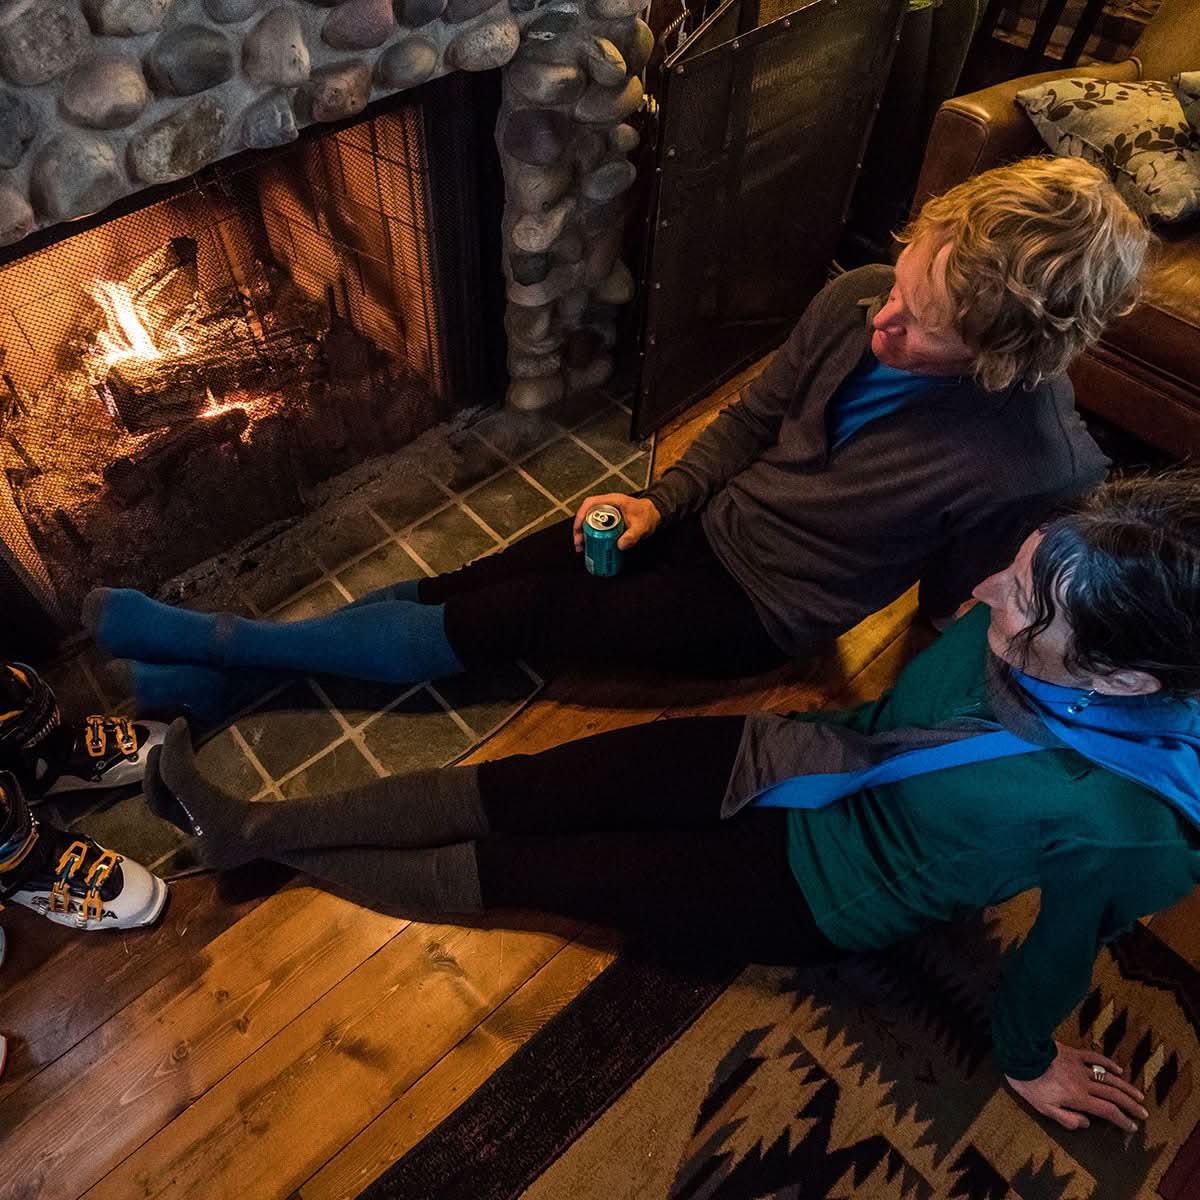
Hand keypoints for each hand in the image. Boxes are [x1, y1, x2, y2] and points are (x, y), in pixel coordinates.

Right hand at [572, 495, 661, 552]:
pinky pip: (595, 527)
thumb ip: (632, 536)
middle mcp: (607, 505)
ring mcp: (606, 513)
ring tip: (581, 547)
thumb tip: (620, 545)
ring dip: (583, 534)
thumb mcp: (642, 526)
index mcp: (613, 501)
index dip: (581, 514)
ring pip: (589, 521)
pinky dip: (590, 536)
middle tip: (578, 543)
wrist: (652, 516)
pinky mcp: (608, 521)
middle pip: (586, 514)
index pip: (591, 503)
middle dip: (579, 529)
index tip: (578, 528)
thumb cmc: (647, 516)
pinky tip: (590, 546)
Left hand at [1006, 1042, 1147, 1131]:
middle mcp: (1083, 1082)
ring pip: (1108, 1077)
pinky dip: (1108, 1063)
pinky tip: (1118, 1068)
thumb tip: (1087, 1123)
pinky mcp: (1073, 1052)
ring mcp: (1079, 1065)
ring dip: (1125, 1086)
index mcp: (1078, 1097)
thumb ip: (1067, 1118)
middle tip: (1144, 1113)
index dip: (1122, 1120)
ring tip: (1139, 1095)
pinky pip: (1094, 1057)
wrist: (1020, 1054)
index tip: (1133, 1127)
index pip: (1107, 1111)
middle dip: (1131, 1105)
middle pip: (1113, 1095)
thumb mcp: (1044, 1108)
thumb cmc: (1030, 1084)